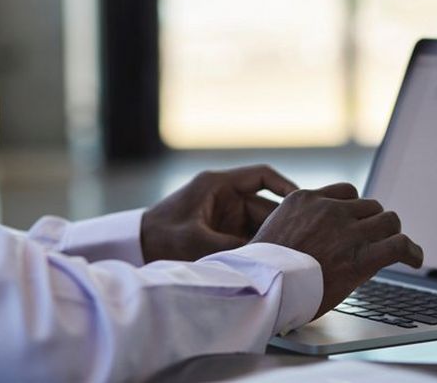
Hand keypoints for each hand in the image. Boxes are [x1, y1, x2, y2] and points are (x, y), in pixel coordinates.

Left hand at [141, 165, 297, 262]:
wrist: (134, 248)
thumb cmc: (160, 237)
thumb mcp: (197, 242)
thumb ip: (233, 248)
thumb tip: (265, 258)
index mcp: (218, 185)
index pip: (262, 176)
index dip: (285, 186)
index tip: (302, 202)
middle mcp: (225, 196)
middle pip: (265, 206)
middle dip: (280, 223)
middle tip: (300, 241)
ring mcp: (224, 214)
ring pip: (259, 224)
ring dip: (269, 239)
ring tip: (286, 255)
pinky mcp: (221, 231)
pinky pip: (248, 236)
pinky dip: (257, 248)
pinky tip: (270, 262)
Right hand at [251, 183, 423, 318]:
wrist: (260, 287)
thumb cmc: (260, 269)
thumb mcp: (270, 232)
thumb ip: (292, 226)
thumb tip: (300, 238)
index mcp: (305, 200)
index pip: (345, 192)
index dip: (355, 208)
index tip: (357, 220)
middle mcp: (329, 210)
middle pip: (369, 206)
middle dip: (373, 222)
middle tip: (376, 238)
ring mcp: (347, 231)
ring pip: (387, 220)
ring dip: (391, 233)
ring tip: (397, 246)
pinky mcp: (361, 257)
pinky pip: (399, 245)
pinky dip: (412, 251)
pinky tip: (416, 259)